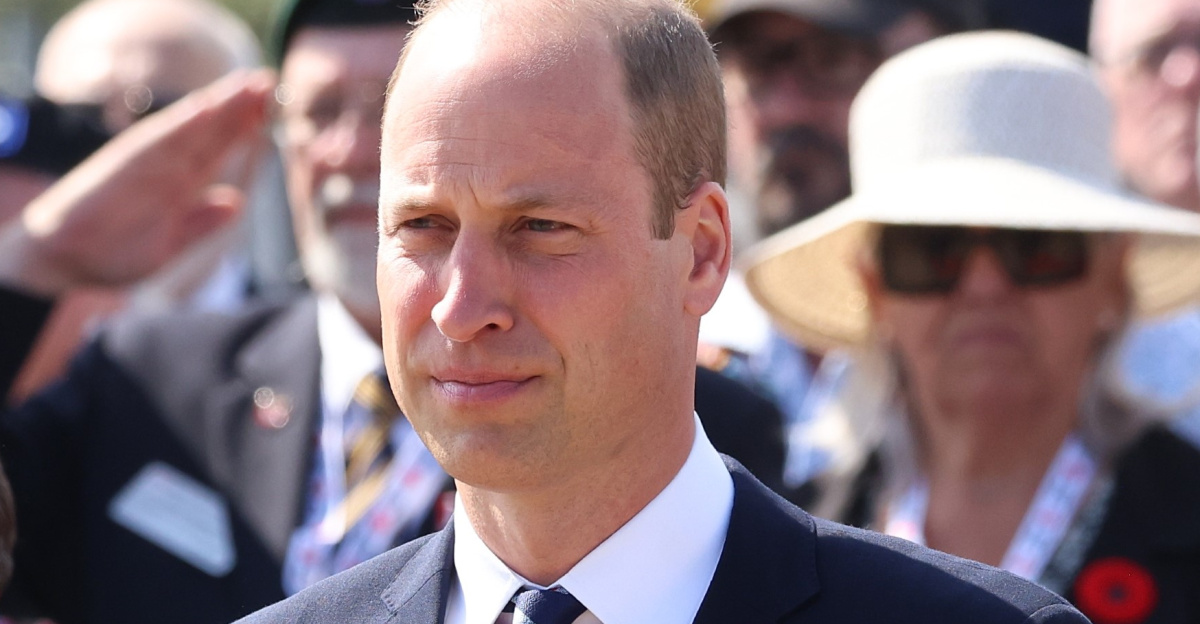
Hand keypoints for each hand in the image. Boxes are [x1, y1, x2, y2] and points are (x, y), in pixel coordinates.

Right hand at [0, 69, 275, 297]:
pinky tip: (203, 109)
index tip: (272, 106)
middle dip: (237, 107)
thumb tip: (236, 202)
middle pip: (207, 132)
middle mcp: (164, 170)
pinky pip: (154, 144)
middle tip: (268, 79)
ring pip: (187, 130)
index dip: (244, 128)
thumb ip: (200, 224)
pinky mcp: (121, 170)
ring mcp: (143, 167)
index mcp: (178, 186)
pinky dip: (178, 125)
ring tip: (245, 85)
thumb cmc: (112, 251)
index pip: (217, 149)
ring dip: (217, 106)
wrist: (60, 259)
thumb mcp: (167, 245)